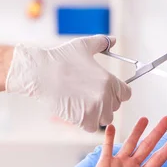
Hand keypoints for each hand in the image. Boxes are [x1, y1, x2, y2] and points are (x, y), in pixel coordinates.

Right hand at [6, 35, 131, 131]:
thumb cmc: (60, 59)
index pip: (126, 94)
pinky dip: (87, 122)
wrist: (40, 73)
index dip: (118, 92)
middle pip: (115, 107)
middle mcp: (105, 96)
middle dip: (106, 102)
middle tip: (90, 95)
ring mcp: (94, 109)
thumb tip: (112, 40)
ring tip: (85, 104)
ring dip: (98, 114)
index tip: (108, 91)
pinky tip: (78, 111)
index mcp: (109, 80)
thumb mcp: (84, 46)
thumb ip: (102, 43)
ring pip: (105, 119)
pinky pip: (92, 127)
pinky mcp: (82, 119)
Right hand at [82, 116, 166, 166]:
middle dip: (157, 133)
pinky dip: (110, 137)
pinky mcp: (104, 165)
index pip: (159, 158)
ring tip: (145, 118)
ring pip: (130, 143)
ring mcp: (118, 165)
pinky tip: (113, 127)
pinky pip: (107, 148)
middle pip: (147, 146)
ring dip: (137, 131)